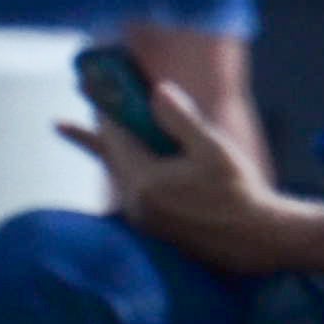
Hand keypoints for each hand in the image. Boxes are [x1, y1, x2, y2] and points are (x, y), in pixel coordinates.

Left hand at [61, 74, 280, 268]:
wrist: (254, 240)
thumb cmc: (239, 192)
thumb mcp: (215, 150)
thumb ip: (183, 120)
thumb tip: (157, 91)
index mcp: (146, 181)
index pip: (115, 136)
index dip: (104, 106)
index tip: (90, 82)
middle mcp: (135, 202)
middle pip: (108, 154)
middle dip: (92, 128)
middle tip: (69, 104)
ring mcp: (141, 217)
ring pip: (116, 172)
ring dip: (102, 147)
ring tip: (70, 129)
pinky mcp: (151, 225)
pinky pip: (127, 188)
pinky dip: (118, 168)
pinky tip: (118, 162)